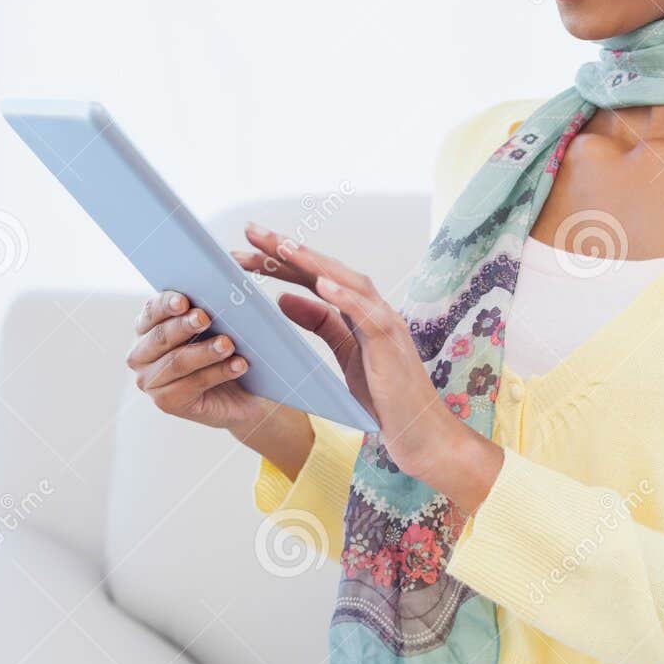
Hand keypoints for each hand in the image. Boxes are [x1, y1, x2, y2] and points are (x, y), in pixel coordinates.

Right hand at [124, 290, 310, 474]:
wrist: (240, 393)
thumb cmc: (222, 350)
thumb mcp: (214, 326)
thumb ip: (206, 309)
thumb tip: (220, 287)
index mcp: (146, 328)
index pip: (151, 311)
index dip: (166, 304)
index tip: (184, 300)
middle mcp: (141, 355)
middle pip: (161, 337)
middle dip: (184, 326)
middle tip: (206, 318)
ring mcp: (151, 382)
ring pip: (177, 362)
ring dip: (205, 352)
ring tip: (228, 344)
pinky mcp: (167, 403)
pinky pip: (193, 385)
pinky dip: (218, 373)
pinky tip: (239, 365)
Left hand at [233, 223, 486, 488]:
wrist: (418, 432)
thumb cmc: (386, 396)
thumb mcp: (344, 355)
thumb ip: (320, 324)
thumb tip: (283, 298)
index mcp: (360, 311)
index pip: (315, 277)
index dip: (282, 262)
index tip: (244, 252)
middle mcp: (374, 309)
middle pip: (327, 270)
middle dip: (289, 250)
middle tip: (251, 231)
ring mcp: (386, 323)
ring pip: (348, 281)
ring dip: (314, 262)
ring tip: (283, 246)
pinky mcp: (392, 344)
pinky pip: (368, 314)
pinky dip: (346, 297)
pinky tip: (321, 283)